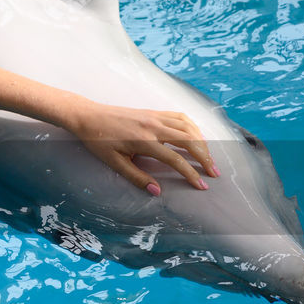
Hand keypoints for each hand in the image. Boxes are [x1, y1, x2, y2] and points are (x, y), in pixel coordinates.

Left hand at [65, 103, 218, 195]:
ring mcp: (155, 116)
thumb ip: (137, 177)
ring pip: (188, 127)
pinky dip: (193, 127)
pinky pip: (180, 117)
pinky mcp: (153, 112)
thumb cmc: (98, 141)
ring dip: (202, 142)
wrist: (89, 116)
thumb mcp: (115, 162)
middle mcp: (154, 126)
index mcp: (144, 141)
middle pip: (189, 140)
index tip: (201, 185)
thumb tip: (157, 191)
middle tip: (214, 172)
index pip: (175, 159)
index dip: (191, 173)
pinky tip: (197, 137)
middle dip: (205, 157)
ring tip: (209, 157)